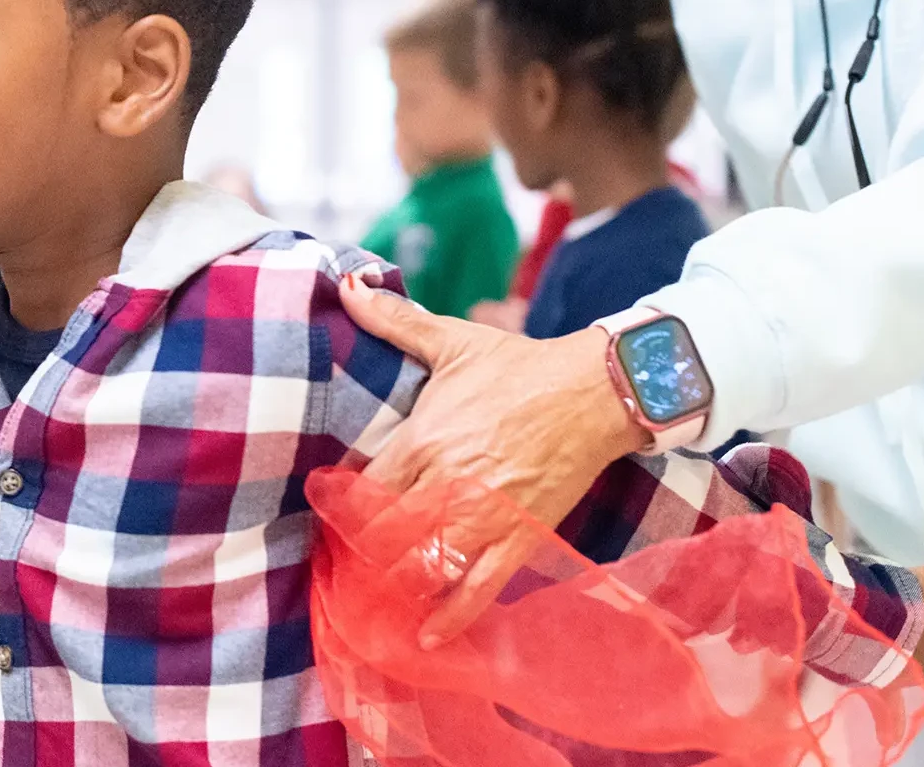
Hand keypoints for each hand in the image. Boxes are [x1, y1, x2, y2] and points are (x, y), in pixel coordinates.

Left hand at [340, 277, 644, 647]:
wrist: (595, 391)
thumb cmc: (518, 366)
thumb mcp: (451, 340)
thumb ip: (393, 320)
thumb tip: (345, 284)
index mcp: (425, 438)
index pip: (366, 488)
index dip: (344, 510)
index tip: (328, 521)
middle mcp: (448, 482)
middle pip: (388, 536)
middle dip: (364, 556)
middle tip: (346, 570)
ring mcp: (485, 515)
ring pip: (428, 566)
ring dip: (399, 589)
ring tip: (375, 606)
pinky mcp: (520, 536)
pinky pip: (480, 587)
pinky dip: (454, 617)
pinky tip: (429, 639)